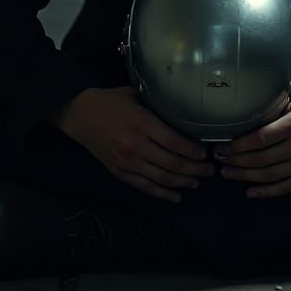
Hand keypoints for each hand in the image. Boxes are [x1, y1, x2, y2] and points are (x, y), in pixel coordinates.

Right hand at [54, 86, 215, 202]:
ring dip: (183, 183)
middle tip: (210, 171)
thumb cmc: (110, 101)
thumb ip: (156, 103)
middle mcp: (136, 146)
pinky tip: (177, 196)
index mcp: (142, 123)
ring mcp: (127, 162)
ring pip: (162, 178)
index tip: (206, 154)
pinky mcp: (120, 172)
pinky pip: (145, 187)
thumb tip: (181, 106)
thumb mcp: (135, 95)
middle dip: (195, 170)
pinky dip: (163, 194)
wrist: (80, 115)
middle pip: (172, 164)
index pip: (175, 143)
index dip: (193, 152)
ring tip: (198, 182)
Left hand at [213, 93, 290, 198]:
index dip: (238, 146)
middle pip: (260, 160)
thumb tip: (248, 119)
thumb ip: (275, 112)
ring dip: (245, 177)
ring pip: (268, 176)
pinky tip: (250, 191)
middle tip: (220, 161)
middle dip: (236, 162)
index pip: (259, 139)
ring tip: (229, 173)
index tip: (224, 147)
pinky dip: (265, 192)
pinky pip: (284, 188)